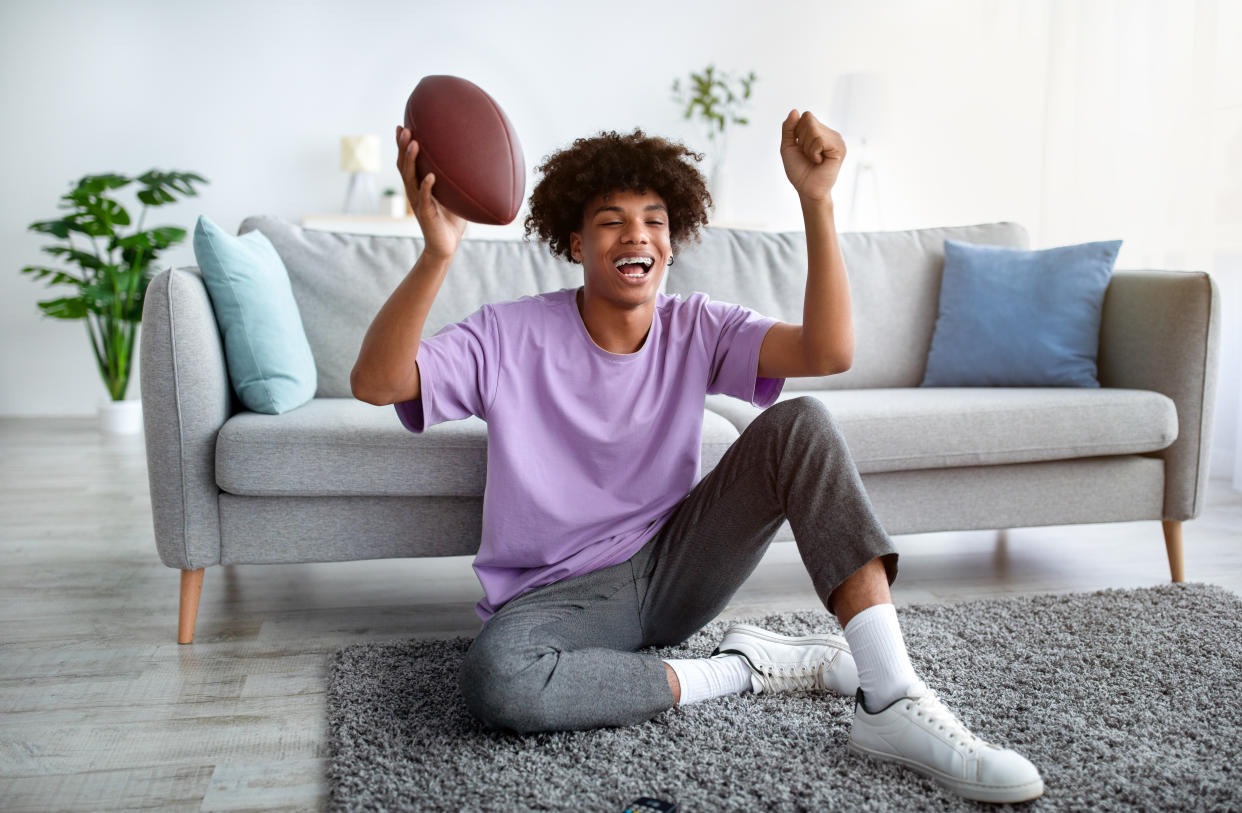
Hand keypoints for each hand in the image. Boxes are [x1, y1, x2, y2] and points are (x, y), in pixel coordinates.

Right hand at [396, 125, 466, 259]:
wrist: (446, 246)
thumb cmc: (451, 220)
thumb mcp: (455, 195)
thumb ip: (458, 179)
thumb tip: (475, 159)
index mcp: (419, 185)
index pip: (407, 162)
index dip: (402, 145)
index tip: (402, 126)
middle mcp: (414, 191)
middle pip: (403, 165)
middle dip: (402, 147)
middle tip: (404, 128)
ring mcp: (418, 202)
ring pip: (410, 178)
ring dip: (411, 160)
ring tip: (413, 143)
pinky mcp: (425, 214)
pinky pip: (424, 199)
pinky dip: (426, 187)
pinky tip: (430, 176)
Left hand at [780, 110, 845, 202]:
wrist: (807, 189)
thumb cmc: (798, 170)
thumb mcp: (788, 146)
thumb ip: (789, 128)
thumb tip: (795, 110)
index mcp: (819, 131)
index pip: (806, 116)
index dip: (797, 132)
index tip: (801, 148)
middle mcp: (830, 133)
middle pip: (808, 120)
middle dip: (802, 140)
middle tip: (808, 155)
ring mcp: (837, 139)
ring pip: (813, 130)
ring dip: (807, 148)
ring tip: (814, 159)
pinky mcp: (840, 148)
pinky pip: (819, 140)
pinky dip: (813, 152)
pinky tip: (819, 161)